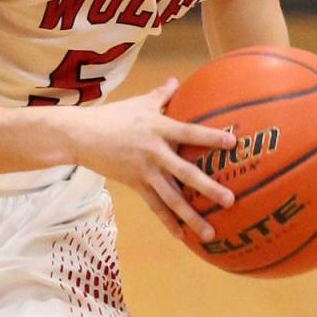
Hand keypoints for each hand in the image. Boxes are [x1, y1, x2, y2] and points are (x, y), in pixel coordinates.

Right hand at [69, 78, 236, 241]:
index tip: (233, 143)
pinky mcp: (136, 185)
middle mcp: (155, 152)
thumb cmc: (113, 116)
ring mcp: (146, 171)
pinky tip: (182, 237)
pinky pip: (155, 206)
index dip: (211, 137)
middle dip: (208, 188)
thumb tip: (176, 80)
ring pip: (172, 198)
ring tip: (210, 233)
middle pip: (185, 173)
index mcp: (159, 128)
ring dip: (192, 216)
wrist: (83, 136)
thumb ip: (161, 95)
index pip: (190, 133)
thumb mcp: (139, 103)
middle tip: (230, 200)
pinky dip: (169, 222)